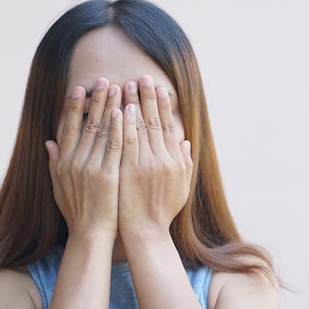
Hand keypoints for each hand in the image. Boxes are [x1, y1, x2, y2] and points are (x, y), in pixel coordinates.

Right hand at [45, 78, 123, 239]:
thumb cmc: (76, 212)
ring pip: (102, 130)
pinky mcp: (108, 175)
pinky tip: (123, 112)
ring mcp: (91, 167)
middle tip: (103, 80)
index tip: (78, 89)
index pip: (68, 127)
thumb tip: (48, 142)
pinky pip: (114, 146)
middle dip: (96, 100)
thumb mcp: (58, 187)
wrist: (90, 234)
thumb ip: (54, 163)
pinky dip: (118, 128)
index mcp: (63, 162)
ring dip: (110, 107)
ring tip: (118, 88)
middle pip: (86, 124)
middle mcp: (75, 161)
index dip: (73, 107)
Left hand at [118, 75, 192, 236]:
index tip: (160, 88)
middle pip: (156, 121)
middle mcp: (164, 159)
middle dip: (149, 97)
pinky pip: (127, 142)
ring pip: (141, 127)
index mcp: (176, 161)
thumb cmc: (162, 211)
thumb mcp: (181, 187)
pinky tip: (121, 109)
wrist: (145, 231)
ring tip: (129, 84)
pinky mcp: (130, 170)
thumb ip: (185, 163)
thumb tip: (187, 142)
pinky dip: (125, 124)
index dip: (164, 106)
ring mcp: (147, 164)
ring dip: (135, 104)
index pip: (170, 126)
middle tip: (144, 77)